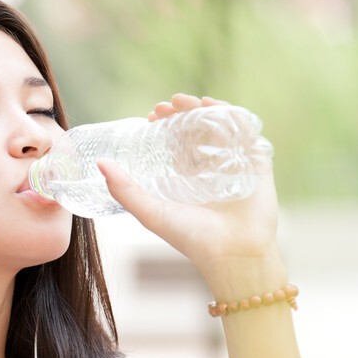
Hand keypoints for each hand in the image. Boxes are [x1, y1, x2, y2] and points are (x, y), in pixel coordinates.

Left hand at [96, 93, 284, 295]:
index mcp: (188, 179)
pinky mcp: (258, 163)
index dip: (165, 125)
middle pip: (197, 129)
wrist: (234, 255)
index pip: (176, 142)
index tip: (152, 115)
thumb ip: (124, 190)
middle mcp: (211, 169)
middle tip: (167, 105)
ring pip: (221, 126)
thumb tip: (99, 163)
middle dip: (182, 113)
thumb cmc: (192, 239)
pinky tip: (215, 108)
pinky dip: (233, 116)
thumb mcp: (151, 212)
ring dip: (205, 109)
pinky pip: (247, 132)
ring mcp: (235, 164)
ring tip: (187, 102)